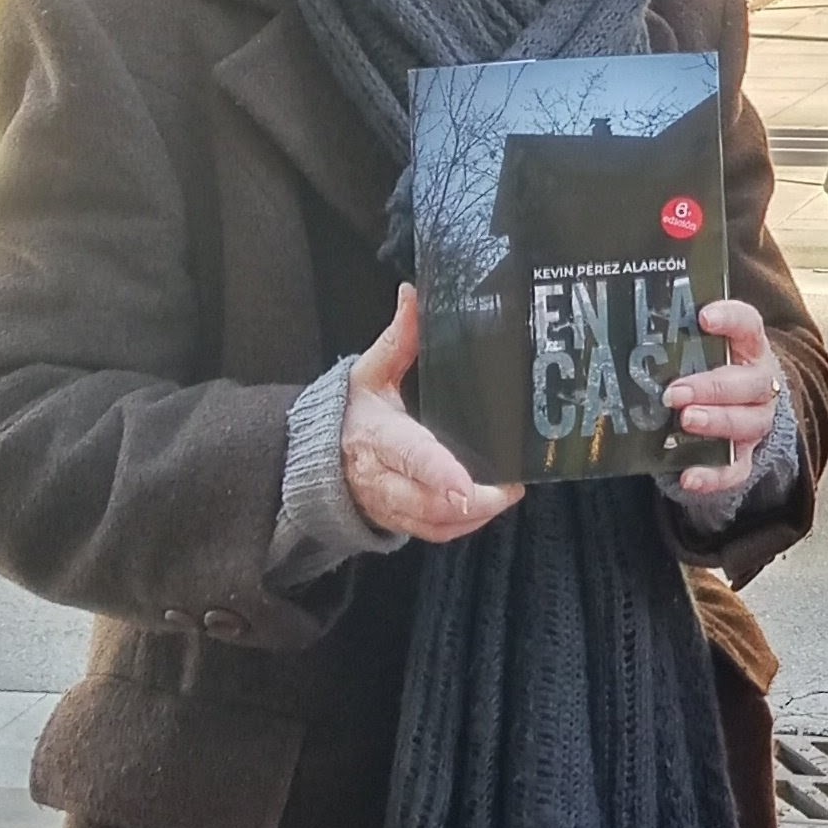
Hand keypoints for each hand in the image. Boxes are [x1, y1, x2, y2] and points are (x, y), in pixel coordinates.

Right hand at [342, 286, 521, 542]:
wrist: (317, 457)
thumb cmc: (350, 412)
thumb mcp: (370, 372)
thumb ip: (398, 338)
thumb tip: (414, 293)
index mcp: (376, 436)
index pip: (410, 456)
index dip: (439, 474)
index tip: (467, 486)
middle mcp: (380, 478)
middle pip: (426, 502)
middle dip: (471, 502)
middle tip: (510, 487)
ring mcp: (389, 505)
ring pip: (433, 523)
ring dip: (473, 516)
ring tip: (507, 493)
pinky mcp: (398, 522)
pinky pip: (434, 534)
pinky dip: (463, 526)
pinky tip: (487, 507)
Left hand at [667, 297, 783, 493]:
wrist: (742, 404)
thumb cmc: (712, 368)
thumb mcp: (701, 347)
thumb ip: (676, 336)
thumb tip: (618, 321)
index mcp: (749, 348)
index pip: (748, 325)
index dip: (730, 319)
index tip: (703, 318)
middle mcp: (760, 384)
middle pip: (749, 383)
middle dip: (711, 387)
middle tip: (675, 392)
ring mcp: (755, 421)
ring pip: (746, 424)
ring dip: (716, 422)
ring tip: (685, 422)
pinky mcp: (746, 455)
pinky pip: (736, 469)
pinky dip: (713, 476)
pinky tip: (688, 477)